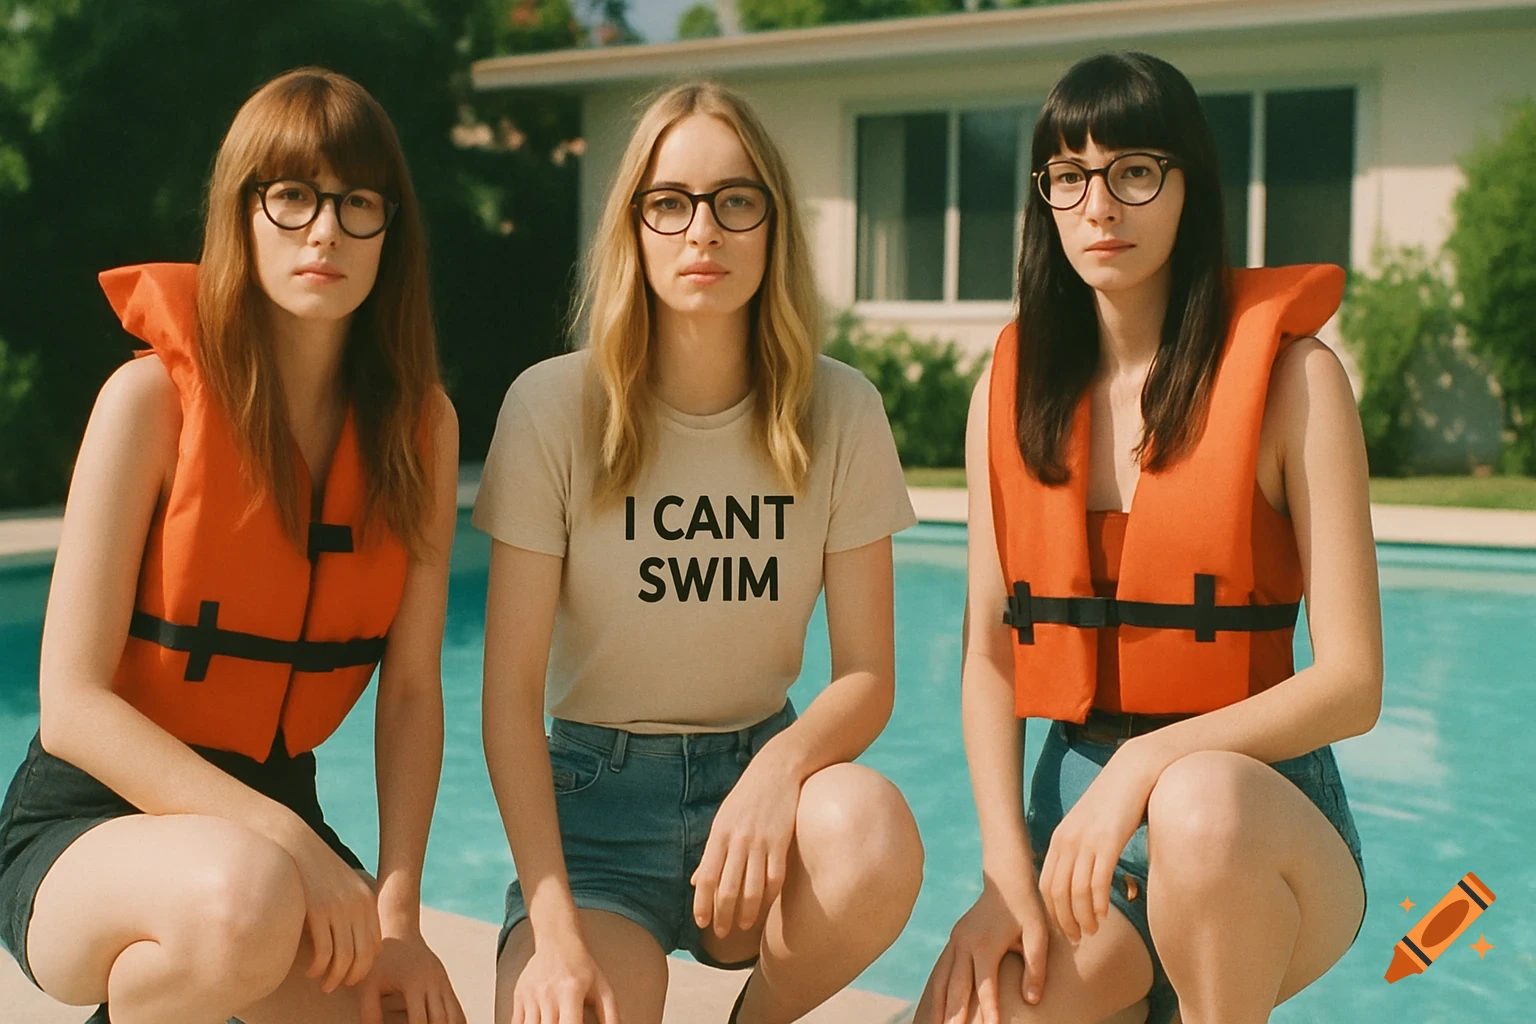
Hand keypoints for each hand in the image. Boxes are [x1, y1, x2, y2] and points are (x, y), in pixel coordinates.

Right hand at [277, 819, 382, 993]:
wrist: (298, 847)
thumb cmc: (319, 872)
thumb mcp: (344, 887)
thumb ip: (353, 910)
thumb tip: (353, 943)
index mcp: (367, 902)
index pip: (375, 946)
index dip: (365, 967)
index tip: (352, 977)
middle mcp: (358, 906)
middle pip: (363, 956)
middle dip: (352, 978)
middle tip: (338, 987)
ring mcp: (339, 909)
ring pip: (344, 958)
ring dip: (334, 979)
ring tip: (324, 985)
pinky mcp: (318, 912)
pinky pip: (323, 952)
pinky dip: (318, 968)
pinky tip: (310, 973)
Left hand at [360, 928, 465, 1023]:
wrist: (402, 933)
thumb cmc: (381, 961)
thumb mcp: (369, 984)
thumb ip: (370, 1012)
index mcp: (413, 983)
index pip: (420, 1020)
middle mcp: (432, 982)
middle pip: (441, 1020)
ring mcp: (443, 981)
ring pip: (454, 1015)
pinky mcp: (446, 982)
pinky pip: (456, 1008)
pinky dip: (456, 1023)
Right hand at [510, 928, 619, 1023]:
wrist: (557, 941)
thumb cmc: (582, 967)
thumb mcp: (603, 988)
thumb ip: (611, 1015)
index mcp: (571, 991)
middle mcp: (548, 994)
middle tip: (567, 1022)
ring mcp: (530, 995)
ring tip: (554, 1020)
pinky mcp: (518, 996)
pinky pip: (517, 1023)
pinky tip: (540, 1022)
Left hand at [690, 751, 800, 937]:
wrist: (777, 770)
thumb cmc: (746, 797)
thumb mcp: (722, 820)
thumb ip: (711, 853)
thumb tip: (696, 881)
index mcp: (719, 835)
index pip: (707, 877)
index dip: (702, 903)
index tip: (701, 923)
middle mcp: (738, 840)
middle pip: (728, 888)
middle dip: (723, 915)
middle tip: (721, 934)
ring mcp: (761, 842)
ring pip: (752, 887)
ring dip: (746, 912)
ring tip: (742, 926)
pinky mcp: (782, 842)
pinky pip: (775, 877)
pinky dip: (769, 896)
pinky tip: (765, 907)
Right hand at [926, 877, 1048, 1023]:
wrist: (1004, 880)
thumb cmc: (1026, 909)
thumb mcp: (1038, 935)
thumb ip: (1035, 968)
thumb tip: (1031, 1001)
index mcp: (986, 945)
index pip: (985, 986)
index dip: (988, 1011)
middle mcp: (966, 944)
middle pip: (957, 987)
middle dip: (955, 1015)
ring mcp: (956, 941)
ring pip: (942, 979)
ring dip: (938, 1005)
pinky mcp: (954, 939)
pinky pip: (941, 969)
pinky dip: (936, 990)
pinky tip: (935, 1006)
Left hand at [1036, 739, 1160, 942]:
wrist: (1132, 773)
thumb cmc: (1113, 802)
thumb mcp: (1087, 825)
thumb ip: (1079, 848)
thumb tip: (1080, 878)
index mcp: (1059, 839)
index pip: (1045, 885)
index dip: (1051, 911)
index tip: (1064, 927)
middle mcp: (1067, 841)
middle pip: (1056, 893)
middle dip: (1064, 921)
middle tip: (1077, 938)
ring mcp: (1086, 842)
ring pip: (1076, 892)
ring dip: (1082, 917)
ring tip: (1092, 931)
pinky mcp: (1108, 842)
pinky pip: (1097, 882)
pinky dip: (1098, 904)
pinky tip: (1104, 914)